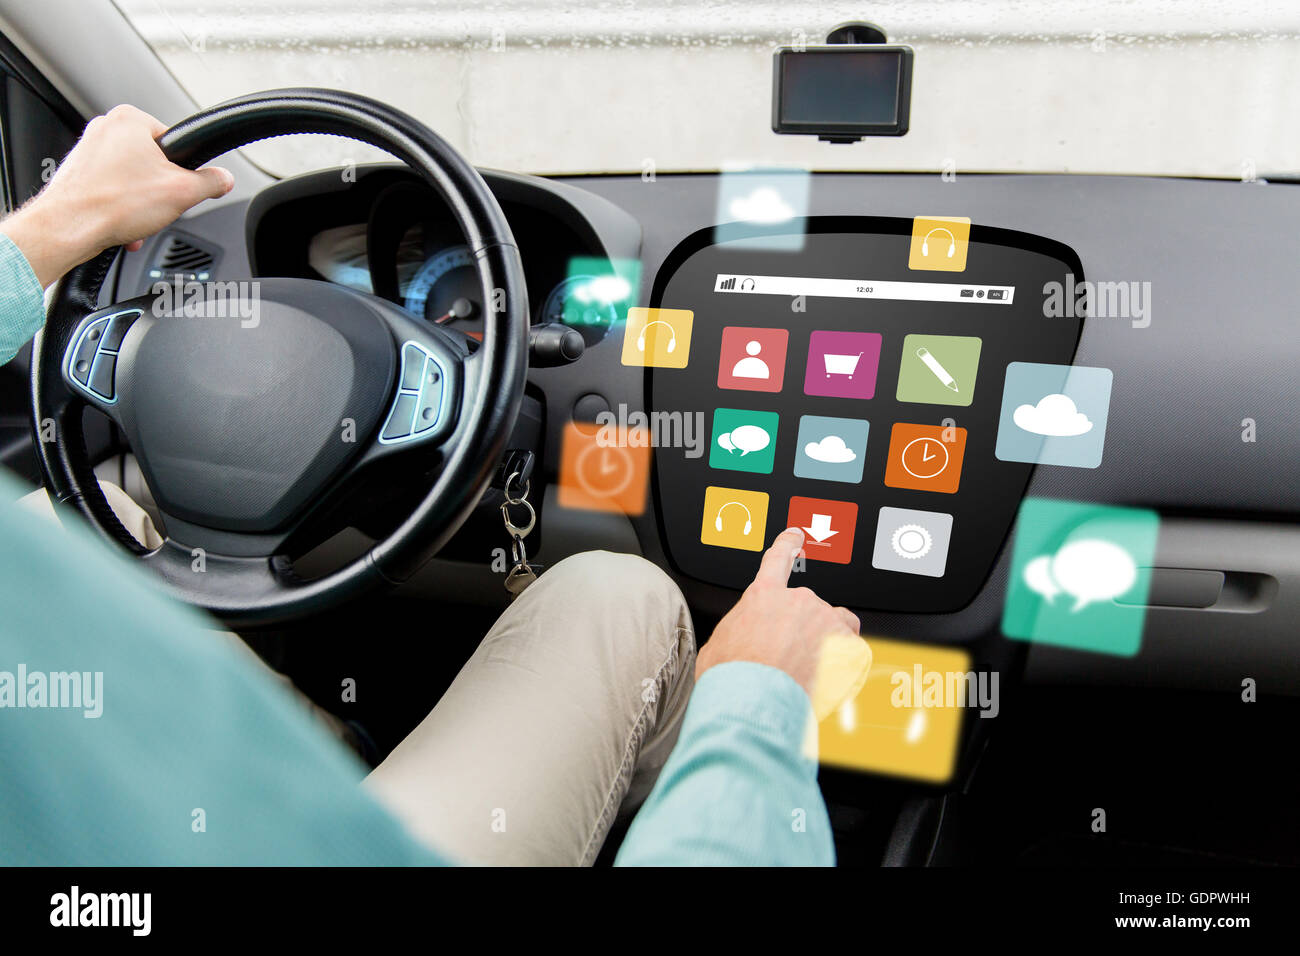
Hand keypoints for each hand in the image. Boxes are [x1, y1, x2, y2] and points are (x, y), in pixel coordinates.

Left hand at [0, 104, 232, 286]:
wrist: (69, 228)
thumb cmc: (113, 204)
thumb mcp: (183, 192)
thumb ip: (211, 182)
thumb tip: (223, 179)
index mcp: (130, 119)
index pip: (176, 143)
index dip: (184, 171)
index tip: (181, 188)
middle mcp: (106, 128)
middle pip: (154, 163)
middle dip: (160, 191)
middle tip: (158, 206)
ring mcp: (88, 150)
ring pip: (133, 179)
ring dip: (141, 204)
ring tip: (137, 218)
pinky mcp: (79, 172)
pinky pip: (113, 189)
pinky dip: (121, 208)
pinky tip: (122, 224)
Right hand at [696, 528, 861, 696]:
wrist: (753, 700)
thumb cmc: (731, 677)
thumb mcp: (718, 645)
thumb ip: (736, 632)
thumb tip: (736, 643)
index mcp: (763, 595)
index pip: (777, 560)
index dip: (788, 544)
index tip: (797, 535)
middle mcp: (797, 600)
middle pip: (809, 606)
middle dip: (801, 630)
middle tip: (788, 658)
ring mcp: (823, 619)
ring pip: (836, 622)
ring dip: (828, 639)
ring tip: (814, 666)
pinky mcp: (844, 643)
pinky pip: (854, 646)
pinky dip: (846, 660)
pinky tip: (830, 676)